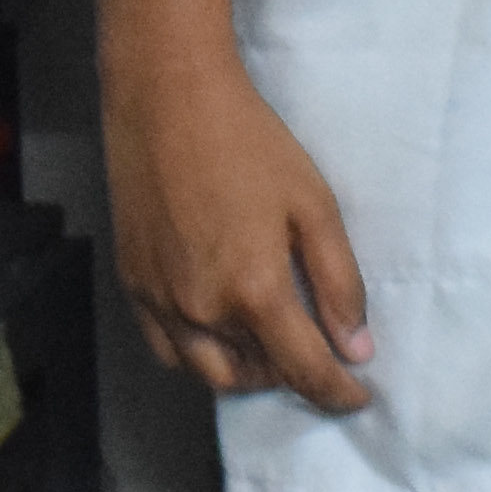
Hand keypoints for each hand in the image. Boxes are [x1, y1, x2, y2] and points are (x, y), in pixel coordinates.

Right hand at [91, 0, 372, 412]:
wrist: (168, 96)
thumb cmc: (248, 141)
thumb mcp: (314, 204)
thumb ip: (339, 282)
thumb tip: (356, 347)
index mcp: (254, 292)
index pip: (304, 370)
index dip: (337, 391)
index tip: (356, 395)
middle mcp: (202, 309)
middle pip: (252, 378)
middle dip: (289, 378)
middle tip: (314, 356)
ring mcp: (160, 299)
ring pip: (206, 372)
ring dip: (244, 371)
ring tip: (269, 344)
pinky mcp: (133, 282)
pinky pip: (167, 348)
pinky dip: (198, 354)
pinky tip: (217, 326)